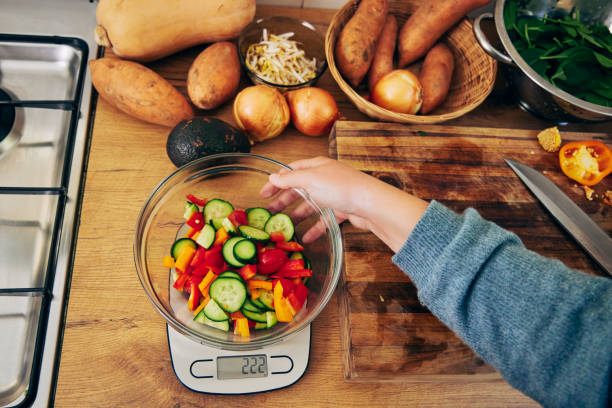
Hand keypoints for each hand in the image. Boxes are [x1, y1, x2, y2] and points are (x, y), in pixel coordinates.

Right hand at [260, 156, 428, 251]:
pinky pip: (325, 219)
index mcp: (317, 166)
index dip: (276, 181)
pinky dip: (315, 228)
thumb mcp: (310, 179)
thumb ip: (290, 179)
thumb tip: (273, 177)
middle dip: (284, 200)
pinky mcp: (343, 209)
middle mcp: (325, 178)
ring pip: (311, 205)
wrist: (371, 204)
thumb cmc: (341, 187)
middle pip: (299, 188)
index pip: (291, 171)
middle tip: (269, 212)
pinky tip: (306, 238)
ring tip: (284, 226)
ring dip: (297, 215)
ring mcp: (335, 194)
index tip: (263, 193)